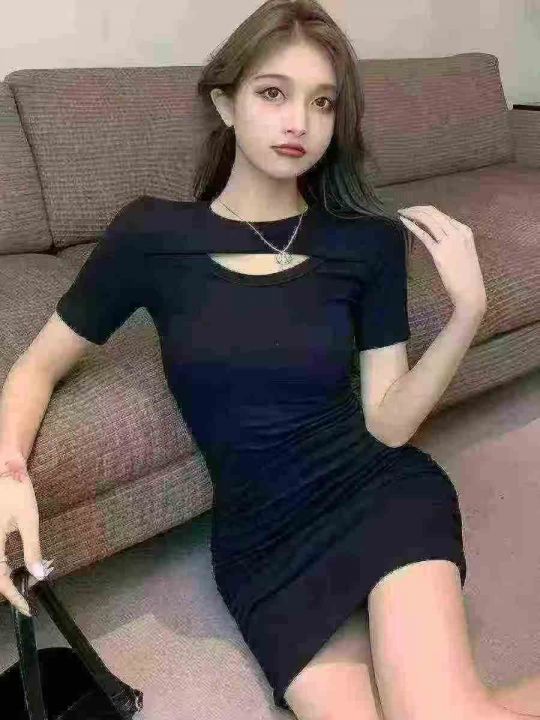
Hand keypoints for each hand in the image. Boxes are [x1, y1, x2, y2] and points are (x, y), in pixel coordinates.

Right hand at [0, 452, 53, 615]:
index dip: (12, 597)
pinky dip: (0, 567)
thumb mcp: (29, 520)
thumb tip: (38, 575)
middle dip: (8, 590)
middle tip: (25, 600)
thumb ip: (32, 549)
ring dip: (4, 579)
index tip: (27, 608)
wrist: (5, 468)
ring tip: (20, 588)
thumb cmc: (17, 491)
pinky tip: (11, 569)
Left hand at [397, 205, 487, 313]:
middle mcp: (458, 232)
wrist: (471, 291)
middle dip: (417, 208)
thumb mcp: (463, 251)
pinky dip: (412, 226)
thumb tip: (437, 233)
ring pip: (428, 219)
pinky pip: (423, 235)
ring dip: (413, 214)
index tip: (414, 211)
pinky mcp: (439, 253)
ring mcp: (449, 241)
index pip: (442, 215)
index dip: (425, 210)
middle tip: (405, 209)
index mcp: (465, 230)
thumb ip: (452, 240)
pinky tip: (404, 221)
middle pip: (434, 213)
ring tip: (402, 213)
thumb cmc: (466, 275)